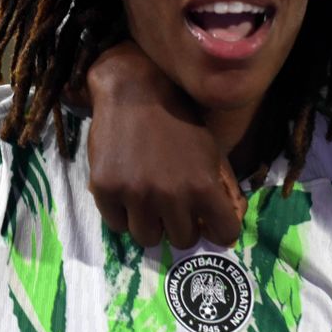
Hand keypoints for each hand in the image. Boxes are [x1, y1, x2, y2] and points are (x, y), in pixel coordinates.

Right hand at [86, 42, 244, 248]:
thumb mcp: (211, 152)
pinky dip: (124, 214)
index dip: (220, 231)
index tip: (212, 227)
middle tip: (177, 209)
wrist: (137, 91)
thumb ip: (218, 189)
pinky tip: (128, 192)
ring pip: (148, 239)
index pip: (224, 234)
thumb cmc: (181, 120)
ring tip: (151, 202)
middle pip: (182, 240)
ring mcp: (136, 194)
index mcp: (203, 186)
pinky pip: (117, 225)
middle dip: (183, 226)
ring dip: (152, 224)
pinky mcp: (106, 190)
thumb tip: (225, 221)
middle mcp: (171, 195)